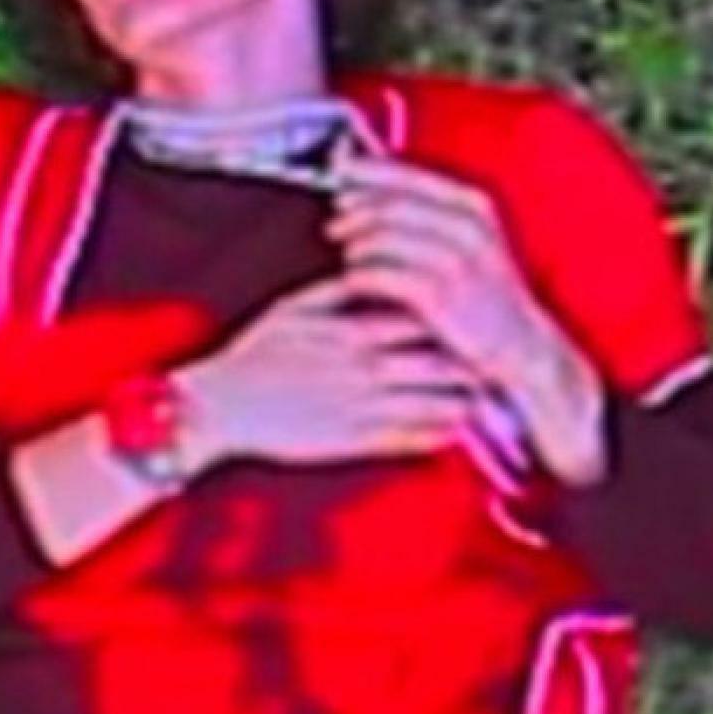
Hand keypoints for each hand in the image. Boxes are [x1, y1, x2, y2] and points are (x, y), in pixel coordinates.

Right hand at [177, 276, 486, 470]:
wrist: (217, 408)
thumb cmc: (250, 358)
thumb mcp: (291, 308)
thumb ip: (336, 292)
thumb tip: (368, 272)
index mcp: (351, 328)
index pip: (419, 314)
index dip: (451, 314)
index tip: (471, 314)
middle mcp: (364, 365)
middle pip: (438, 357)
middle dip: (471, 358)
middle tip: (495, 357)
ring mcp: (362, 405)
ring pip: (431, 399)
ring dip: (464, 397)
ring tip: (487, 396)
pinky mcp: (352, 441)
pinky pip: (408, 438)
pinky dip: (437, 433)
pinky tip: (455, 431)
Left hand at [320, 156, 562, 402]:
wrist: (520, 344)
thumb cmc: (486, 295)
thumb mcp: (471, 242)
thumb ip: (432, 215)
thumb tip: (376, 195)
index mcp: (471, 205)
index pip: (407, 175)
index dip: (366, 174)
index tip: (339, 176)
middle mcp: (465, 225)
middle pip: (390, 204)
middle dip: (354, 212)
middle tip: (334, 226)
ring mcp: (453, 260)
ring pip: (383, 237)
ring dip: (356, 245)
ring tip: (348, 258)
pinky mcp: (438, 295)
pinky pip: (382, 274)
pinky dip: (360, 275)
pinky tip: (354, 282)